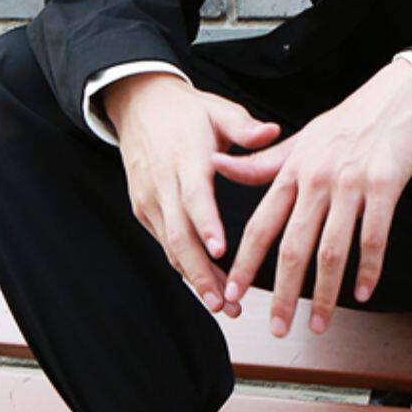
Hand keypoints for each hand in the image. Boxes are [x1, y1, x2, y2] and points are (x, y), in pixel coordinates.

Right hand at [105, 72, 281, 317]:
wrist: (139, 106)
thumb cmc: (187, 111)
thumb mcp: (218, 110)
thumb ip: (245, 127)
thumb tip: (272, 131)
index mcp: (185, 158)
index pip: (194, 196)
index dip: (207, 224)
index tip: (222, 251)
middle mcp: (162, 184)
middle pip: (179, 235)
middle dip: (201, 272)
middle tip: (224, 302)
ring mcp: (149, 200)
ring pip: (171, 247)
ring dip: (195, 279)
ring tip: (223, 305)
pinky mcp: (144, 210)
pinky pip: (165, 244)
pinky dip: (184, 267)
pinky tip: (207, 287)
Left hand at [209, 59, 411, 335]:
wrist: (396, 98)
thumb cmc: (346, 123)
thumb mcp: (300, 140)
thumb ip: (261, 163)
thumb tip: (218, 167)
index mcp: (293, 171)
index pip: (261, 225)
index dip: (246, 263)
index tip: (233, 293)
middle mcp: (317, 179)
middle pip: (294, 246)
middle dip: (285, 294)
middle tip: (280, 328)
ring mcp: (351, 184)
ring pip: (333, 249)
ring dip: (325, 293)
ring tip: (318, 324)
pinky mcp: (385, 187)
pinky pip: (374, 237)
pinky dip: (369, 270)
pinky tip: (363, 294)